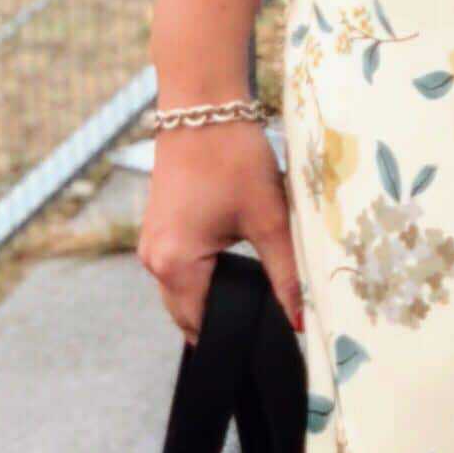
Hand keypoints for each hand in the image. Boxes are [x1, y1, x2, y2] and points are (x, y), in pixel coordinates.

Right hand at [137, 118, 308, 346]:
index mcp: (175, 265)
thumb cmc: (233, 157)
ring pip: (182, 293)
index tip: (266, 345)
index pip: (204, 326)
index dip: (236, 338)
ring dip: (211, 300)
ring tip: (252, 303)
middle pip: (188, 315)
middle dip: (223, 324)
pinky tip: (232, 274)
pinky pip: (178, 271)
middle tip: (265, 326)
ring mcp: (151, 243)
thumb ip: (286, 275)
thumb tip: (301, 322)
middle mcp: (154, 260)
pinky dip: (201, 279)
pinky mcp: (158, 228)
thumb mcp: (269, 219)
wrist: (202, 107)